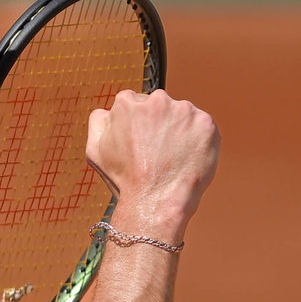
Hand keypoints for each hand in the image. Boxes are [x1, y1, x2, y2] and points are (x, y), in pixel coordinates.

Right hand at [85, 90, 219, 238]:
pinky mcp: (206, 123)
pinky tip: (187, 159)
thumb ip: (98, 121)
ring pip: (183, 116)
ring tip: (173, 158)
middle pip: (160, 106)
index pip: (136, 103)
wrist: (155, 201)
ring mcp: (184, 110)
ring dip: (180, 132)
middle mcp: (157, 100)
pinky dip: (198, 141)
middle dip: (160, 125)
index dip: (139, 126)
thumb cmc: (124, 179)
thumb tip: (109, 110)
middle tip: (157, 153)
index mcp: (127, 102)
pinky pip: (203, 127)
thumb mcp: (95, 149)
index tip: (141, 144)